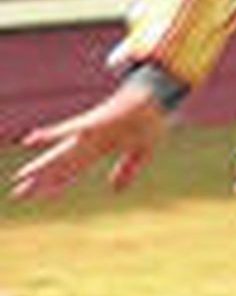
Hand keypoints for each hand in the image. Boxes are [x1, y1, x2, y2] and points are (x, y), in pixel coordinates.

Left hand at [11, 82, 167, 200]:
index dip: (55, 185)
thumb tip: (115, 191)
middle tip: (18, 194)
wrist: (158, 98)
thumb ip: (127, 170)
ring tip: (22, 176)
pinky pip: (71, 128)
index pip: (72, 170)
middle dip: (40, 180)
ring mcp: (90, 131)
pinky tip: (32, 139)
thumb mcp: (141, 151)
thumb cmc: (149, 120)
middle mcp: (88, 141)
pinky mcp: (96, 120)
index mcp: (98, 148)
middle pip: (61, 164)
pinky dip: (52, 134)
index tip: (38, 197)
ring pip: (62, 153)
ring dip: (42, 165)